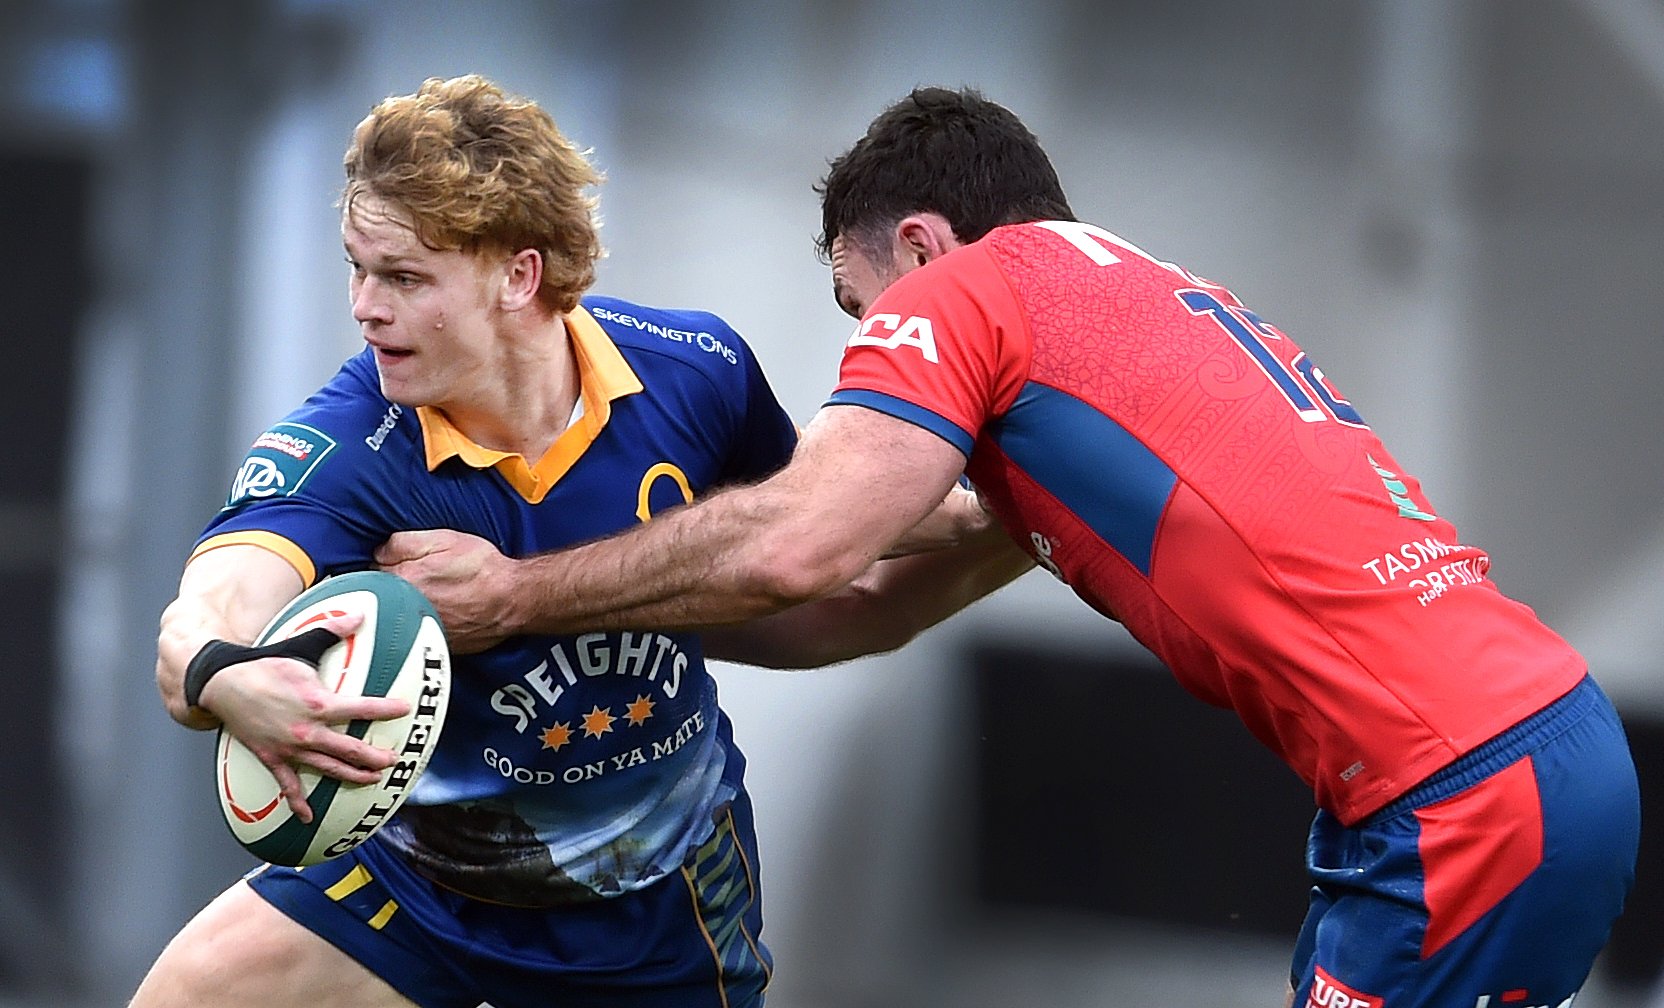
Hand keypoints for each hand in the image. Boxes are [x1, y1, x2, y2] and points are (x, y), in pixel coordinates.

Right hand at [198, 613, 409, 822]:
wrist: (223, 683)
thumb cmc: (265, 664)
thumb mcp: (301, 646)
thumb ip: (334, 630)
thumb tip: (361, 613)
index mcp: (319, 702)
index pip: (362, 707)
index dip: (386, 709)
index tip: (405, 709)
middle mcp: (308, 730)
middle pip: (350, 748)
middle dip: (375, 756)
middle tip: (395, 760)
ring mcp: (290, 748)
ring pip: (328, 768)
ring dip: (352, 776)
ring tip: (373, 780)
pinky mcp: (272, 758)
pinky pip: (288, 784)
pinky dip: (297, 802)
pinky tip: (306, 817)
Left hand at [374, 529, 516, 652]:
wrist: (513, 600)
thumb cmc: (482, 569)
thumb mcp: (443, 539)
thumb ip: (403, 542)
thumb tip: (379, 551)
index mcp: (404, 580)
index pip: (371, 573)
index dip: (382, 566)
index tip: (394, 565)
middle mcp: (406, 609)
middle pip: (380, 599)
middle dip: (388, 589)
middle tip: (410, 581)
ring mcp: (419, 630)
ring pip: (395, 619)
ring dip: (400, 609)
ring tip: (424, 598)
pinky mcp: (434, 644)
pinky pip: (414, 635)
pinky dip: (418, 625)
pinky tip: (435, 615)